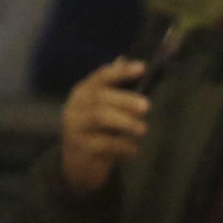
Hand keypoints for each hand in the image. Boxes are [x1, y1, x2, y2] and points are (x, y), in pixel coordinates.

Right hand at [60, 59, 149, 195]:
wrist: (78, 163)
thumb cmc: (96, 130)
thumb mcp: (102, 108)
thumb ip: (113, 87)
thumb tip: (124, 59)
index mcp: (83, 92)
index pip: (101, 77)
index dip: (121, 71)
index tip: (142, 67)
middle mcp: (76, 106)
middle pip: (101, 97)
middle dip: (125, 100)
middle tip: (146, 106)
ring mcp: (76, 127)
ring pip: (100, 118)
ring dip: (126, 122)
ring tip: (143, 130)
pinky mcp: (81, 148)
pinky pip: (104, 144)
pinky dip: (123, 146)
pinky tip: (134, 149)